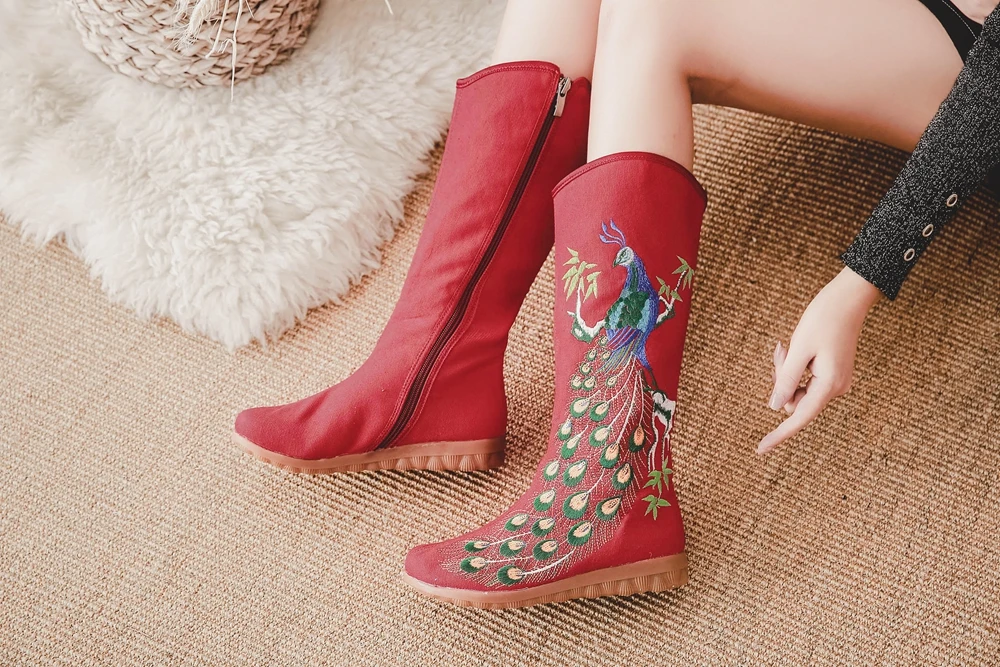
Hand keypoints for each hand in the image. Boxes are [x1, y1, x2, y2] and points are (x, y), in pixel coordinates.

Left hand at [758, 267, 881, 454]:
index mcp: (829, 385)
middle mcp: (836, 388)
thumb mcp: (799, 351)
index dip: (778, 434)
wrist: (848, 299)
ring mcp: (836, 382)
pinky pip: (805, 380)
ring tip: (787, 346)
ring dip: (786, 372)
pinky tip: (792, 349)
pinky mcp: (832, 374)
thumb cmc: (823, 320)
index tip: (760, 449)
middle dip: (780, 381)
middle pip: (794, 400)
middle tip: (780, 352)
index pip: (799, 417)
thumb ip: (786, 380)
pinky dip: (794, 368)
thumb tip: (775, 407)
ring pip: (797, 390)